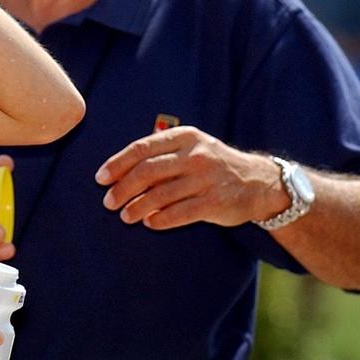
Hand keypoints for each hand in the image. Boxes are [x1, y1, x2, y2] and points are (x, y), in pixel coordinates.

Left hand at [94, 126, 286, 228]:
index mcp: (185, 136)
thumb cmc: (213, 164)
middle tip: (108, 201)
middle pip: (148, 171)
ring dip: (137, 207)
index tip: (101, 178)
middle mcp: (195, 155)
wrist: (258, 182)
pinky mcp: (214, 203)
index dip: (118, 163)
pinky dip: (160, 219)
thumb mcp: (191, 147)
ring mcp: (206, 179)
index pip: (142, 147)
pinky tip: (149, 223)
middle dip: (123, 188)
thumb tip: (119, 171)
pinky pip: (179, 213)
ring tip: (125, 215)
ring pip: (160, 195)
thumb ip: (161, 153)